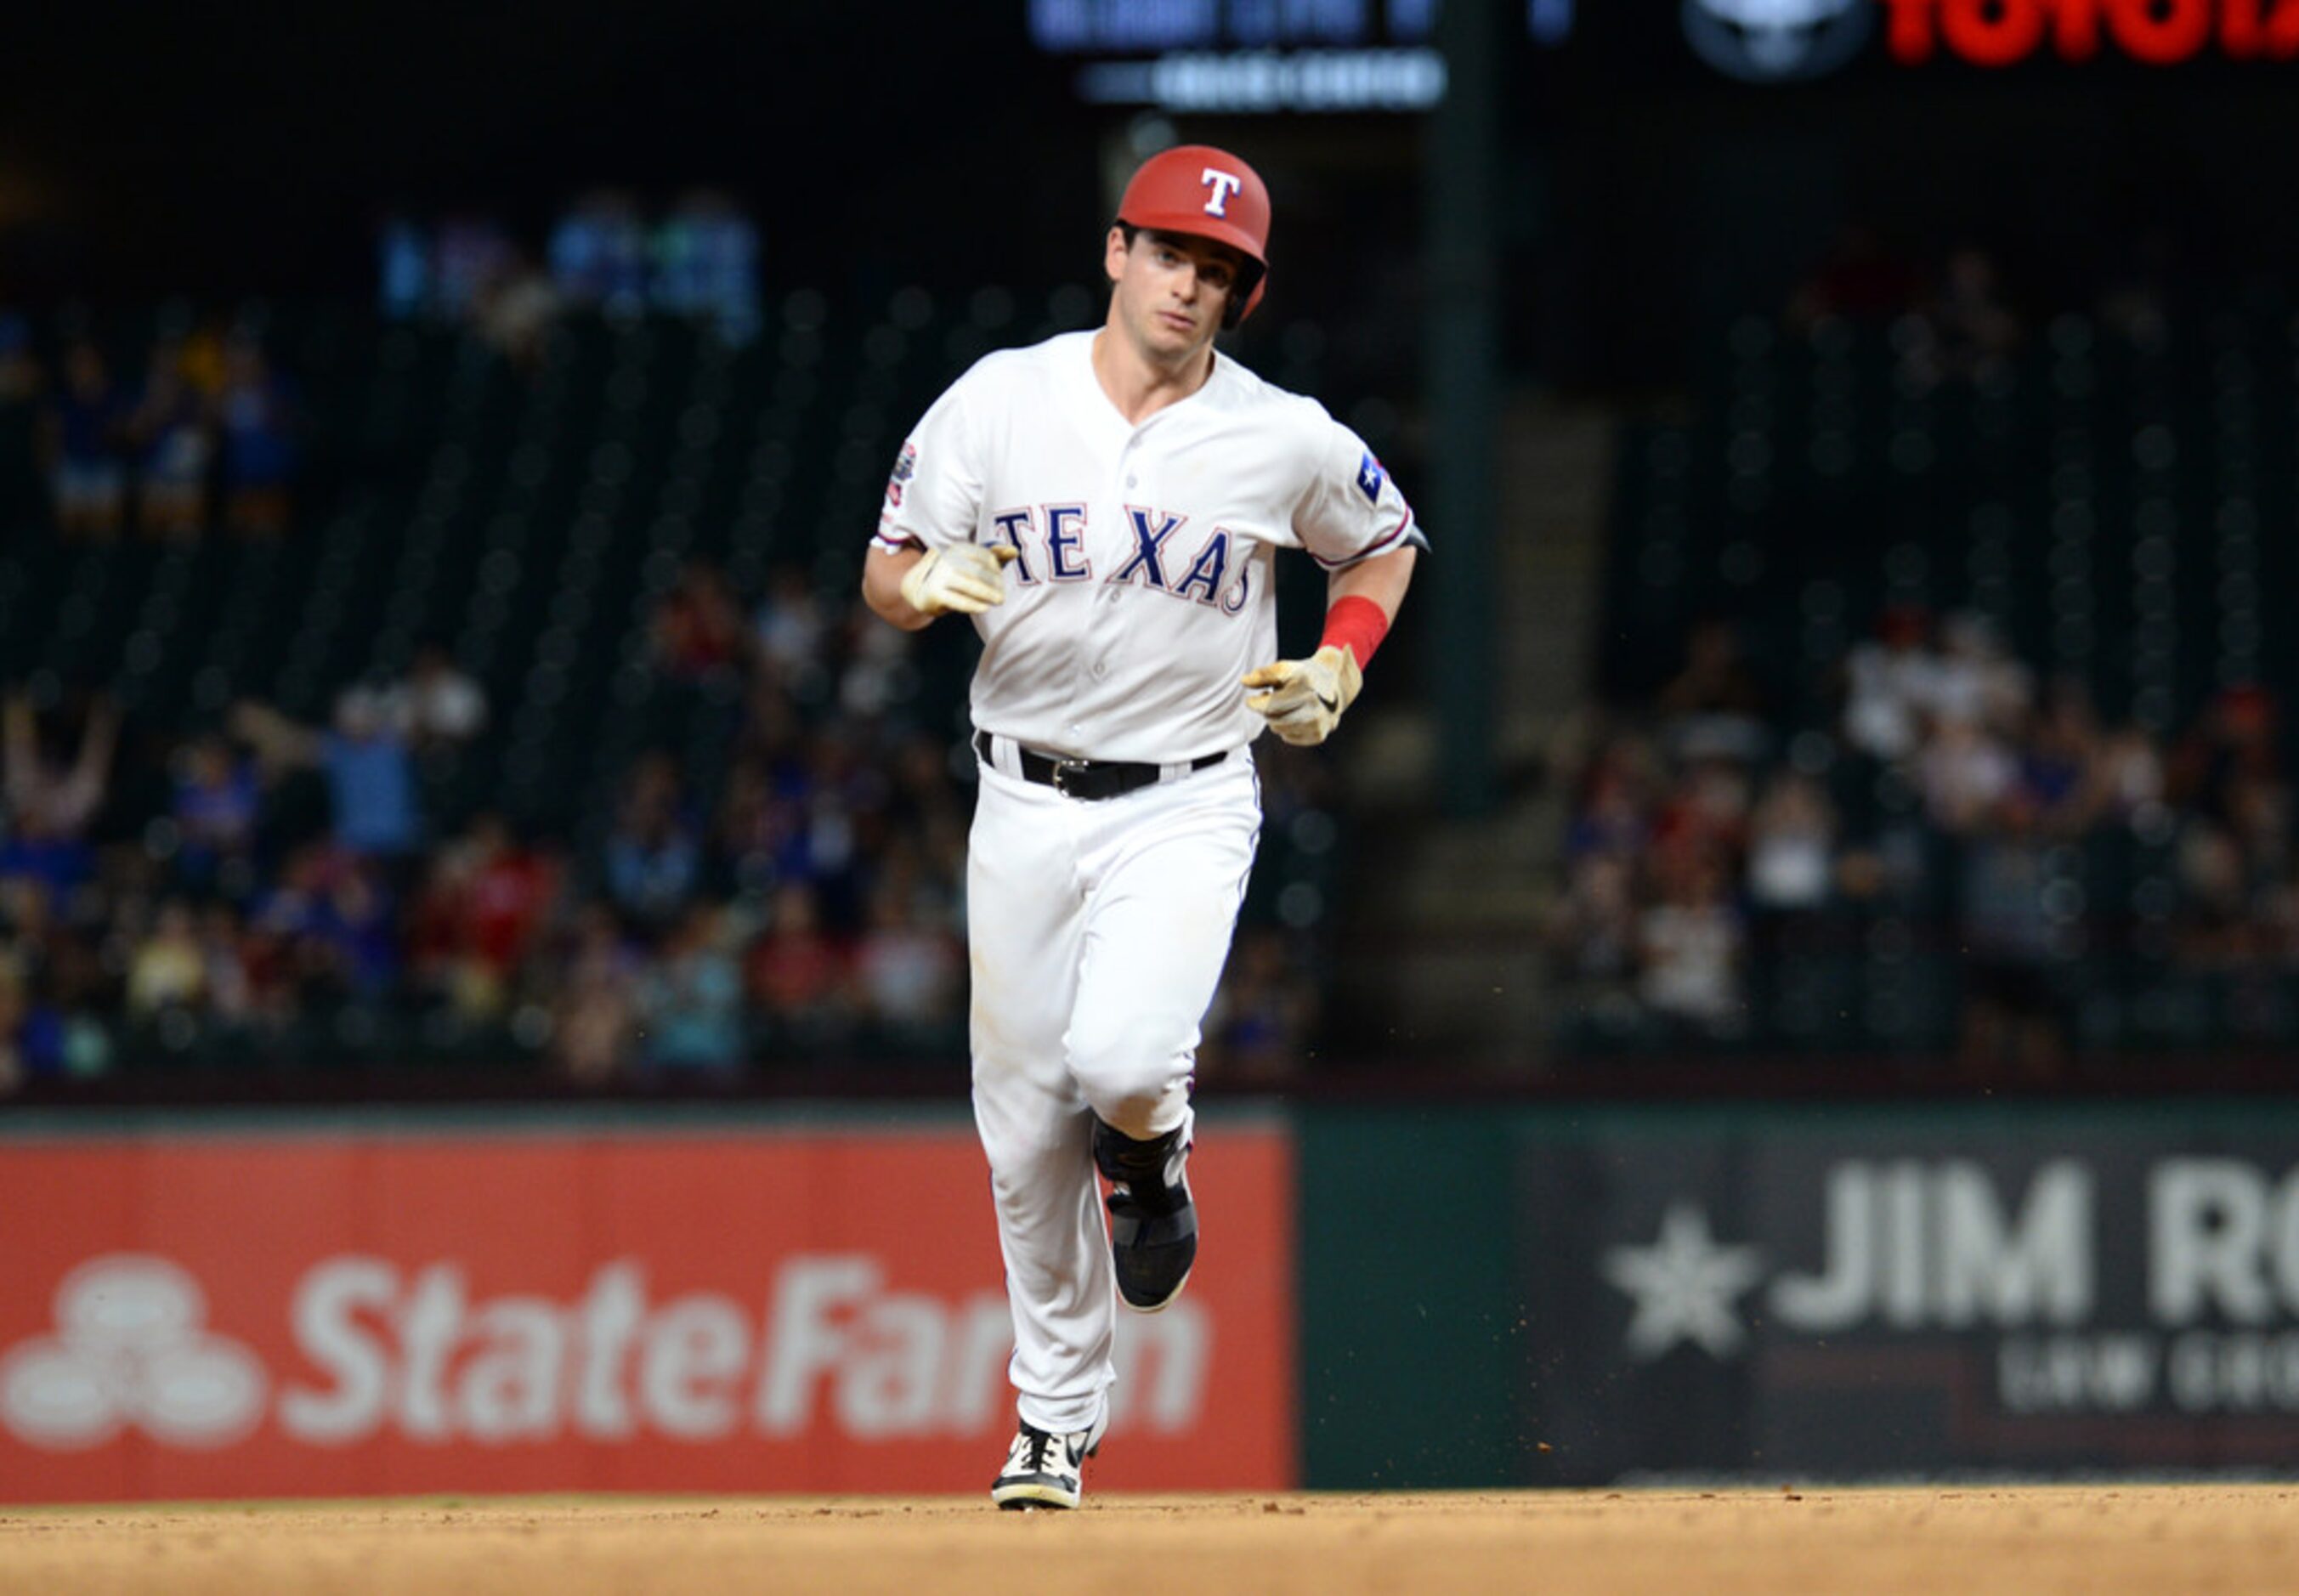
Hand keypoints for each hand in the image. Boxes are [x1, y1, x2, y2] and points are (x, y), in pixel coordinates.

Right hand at [899, 543, 1017, 616]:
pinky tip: (984, 608)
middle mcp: (947, 559)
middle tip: (1001, 597)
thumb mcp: (974, 564)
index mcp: (958, 548)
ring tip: (998, 601)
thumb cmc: (955, 576)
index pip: (985, 556)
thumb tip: (1015, 551)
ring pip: (970, 585)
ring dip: (987, 594)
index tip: (1000, 581)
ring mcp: (940, 575)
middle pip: (978, 571)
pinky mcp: (935, 593)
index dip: (997, 569)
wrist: (921, 591)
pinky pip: (958, 600)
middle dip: (994, 584)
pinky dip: (973, 605)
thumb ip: (996, 556)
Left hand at [1241, 644, 1362, 746]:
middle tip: (1271, 698)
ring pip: (1279, 729)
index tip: (1250, 700)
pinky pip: (1288, 738)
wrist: (1335, 686)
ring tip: (1284, 706)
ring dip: (1276, 719)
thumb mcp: (1285, 669)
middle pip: (1273, 719)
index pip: (1270, 705)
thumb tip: (1243, 681)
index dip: (1254, 703)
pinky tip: (1295, 715)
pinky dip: (1287, 728)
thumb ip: (1263, 674)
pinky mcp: (1319, 735)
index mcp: (1305, 687)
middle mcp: (1314, 707)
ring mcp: (1318, 723)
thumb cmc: (1304, 676)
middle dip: (1266, 710)